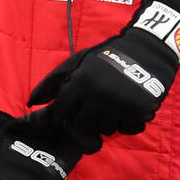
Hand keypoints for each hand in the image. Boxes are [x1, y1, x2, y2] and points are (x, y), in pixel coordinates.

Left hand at [28, 0, 179, 145]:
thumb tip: (31, 102)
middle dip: (86, 129)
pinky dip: (129, 123)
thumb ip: (54, 82)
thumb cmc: (109, 56)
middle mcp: (98, 93)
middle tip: (94, 121)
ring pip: (106, 130)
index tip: (73, 117)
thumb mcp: (79, 62)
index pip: (62, 115)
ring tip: (115, 105)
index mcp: (81, 81)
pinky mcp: (139, 109)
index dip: (65, 119)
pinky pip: (128, 129)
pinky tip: (131, 107)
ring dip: (109, 123)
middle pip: (82, 129)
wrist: (149, 49)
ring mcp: (119, 102)